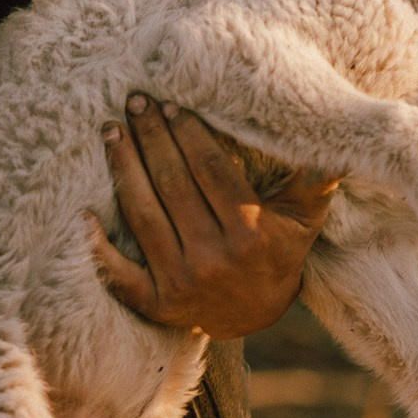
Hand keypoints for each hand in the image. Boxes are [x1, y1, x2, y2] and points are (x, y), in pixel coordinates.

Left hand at [89, 94, 336, 337]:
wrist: (255, 315)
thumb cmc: (279, 252)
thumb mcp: (305, 219)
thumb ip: (315, 180)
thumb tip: (335, 142)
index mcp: (252, 235)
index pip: (212, 173)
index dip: (189, 136)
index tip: (172, 105)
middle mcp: (214, 259)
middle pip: (173, 186)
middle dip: (151, 138)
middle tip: (135, 102)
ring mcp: (181, 283)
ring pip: (144, 215)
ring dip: (124, 169)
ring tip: (111, 132)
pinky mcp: (155, 305)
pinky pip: (119, 275)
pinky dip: (98, 247)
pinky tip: (82, 212)